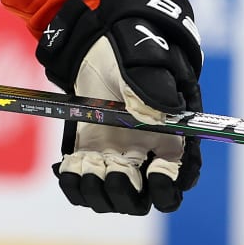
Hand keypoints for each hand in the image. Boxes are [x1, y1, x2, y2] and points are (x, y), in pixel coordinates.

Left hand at [36, 0, 202, 214]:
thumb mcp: (147, 64)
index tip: (153, 173)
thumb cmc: (133, 52)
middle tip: (110, 169)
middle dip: (126, 194)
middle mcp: (143, 155)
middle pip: (141, 200)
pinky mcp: (87, 151)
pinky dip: (72, 185)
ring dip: (96, 193)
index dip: (166, 188)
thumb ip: (155, 90)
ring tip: (85, 167)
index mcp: (168, 138)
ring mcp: (114, 155)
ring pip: (110, 198)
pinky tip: (67, 168)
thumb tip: (158, 115)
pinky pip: (81, 185)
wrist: (99, 44)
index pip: (176, 182)